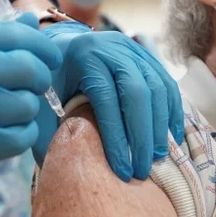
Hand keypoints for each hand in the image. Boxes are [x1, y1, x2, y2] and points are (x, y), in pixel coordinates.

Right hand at [0, 13, 60, 216]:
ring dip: (27, 111)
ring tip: (12, 113)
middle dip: (39, 79)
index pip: (13, 35)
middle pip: (26, 68)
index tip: (47, 58)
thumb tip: (32, 25)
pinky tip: (6, 133)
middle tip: (32, 87)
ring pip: (25, 106)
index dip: (40, 46)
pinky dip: (21, 136)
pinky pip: (17, 138)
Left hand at [34, 22, 184, 181]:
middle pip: (138, 93)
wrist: (62, 45)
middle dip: (143, 136)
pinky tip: (171, 137)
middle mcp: (112, 48)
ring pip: (158, 87)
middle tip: (142, 169)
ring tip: (157, 157)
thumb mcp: (44, 100)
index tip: (121, 171)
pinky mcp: (147, 54)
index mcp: (84, 57)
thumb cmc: (51, 80)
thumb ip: (52, 130)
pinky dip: (172, 111)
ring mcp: (133, 48)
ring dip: (160, 126)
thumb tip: (66, 167)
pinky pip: (167, 84)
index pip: (106, 101)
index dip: (116, 139)